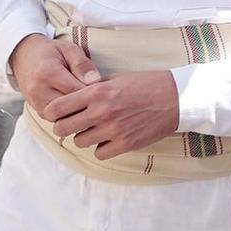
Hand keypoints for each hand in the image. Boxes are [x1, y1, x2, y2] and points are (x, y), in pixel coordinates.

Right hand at [8, 33, 99, 119]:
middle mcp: (39, 91)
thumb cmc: (51, 52)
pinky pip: (57, 120)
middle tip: (103, 102)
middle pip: (70, 108)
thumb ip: (83, 64)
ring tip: (92, 105)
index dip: (95, 94)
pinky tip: (80, 108)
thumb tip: (96, 81)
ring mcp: (35, 103)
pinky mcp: (36, 110)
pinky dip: (70, 116)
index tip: (106, 91)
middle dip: (88, 106)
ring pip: (64, 118)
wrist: (24, 56)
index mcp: (48, 73)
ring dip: (79, 114)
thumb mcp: (69, 49)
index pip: (77, 91)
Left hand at [42, 70, 180, 158]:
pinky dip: (101, 148)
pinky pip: (99, 153)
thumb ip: (94, 87)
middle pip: (62, 129)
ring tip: (96, 130)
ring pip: (80, 142)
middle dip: (64, 127)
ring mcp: (113, 130)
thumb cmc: (148, 84)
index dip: (52, 112)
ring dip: (84, 137)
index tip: (57, 113)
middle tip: (73, 124)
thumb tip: (74, 95)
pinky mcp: (125, 144)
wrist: (177, 98)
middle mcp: (101, 112)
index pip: (57, 108)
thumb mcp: (117, 77)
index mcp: (97, 92)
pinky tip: (109, 139)